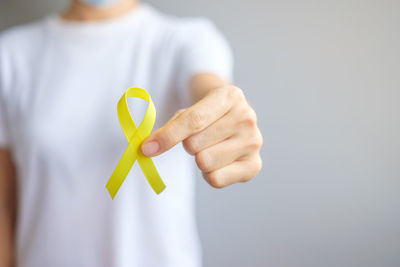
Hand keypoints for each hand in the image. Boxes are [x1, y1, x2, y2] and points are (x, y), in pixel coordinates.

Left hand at [141, 85, 262, 187]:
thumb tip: (147, 148)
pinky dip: (210, 174)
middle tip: (199, 139)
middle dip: (188, 145)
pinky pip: (216, 180)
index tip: (147, 148)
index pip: (193, 120)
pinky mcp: (255, 165)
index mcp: (230, 96)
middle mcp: (247, 118)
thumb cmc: (208, 115)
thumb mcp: (191, 109)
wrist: (234, 119)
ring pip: (205, 163)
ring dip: (200, 159)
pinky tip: (219, 162)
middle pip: (195, 145)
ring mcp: (254, 142)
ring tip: (211, 148)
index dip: (167, 136)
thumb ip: (171, 126)